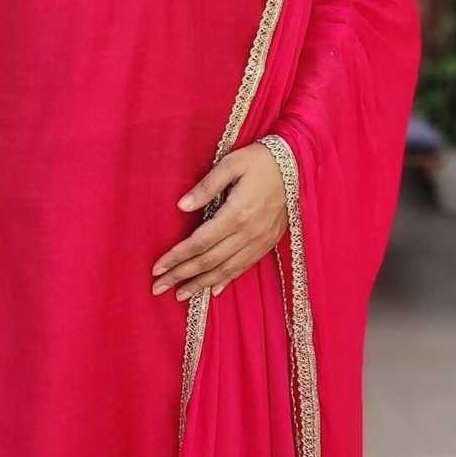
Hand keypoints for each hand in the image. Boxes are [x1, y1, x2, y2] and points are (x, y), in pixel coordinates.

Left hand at [151, 143, 286, 301]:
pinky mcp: (267, 243)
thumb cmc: (260, 161)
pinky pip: (244, 268)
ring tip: (179, 296)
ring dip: (200, 285)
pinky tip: (212, 291)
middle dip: (181, 276)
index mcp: (236, 213)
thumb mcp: (231, 164)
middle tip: (158, 288)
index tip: (157, 268)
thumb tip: (181, 206)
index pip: (199, 243)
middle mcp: (248, 233)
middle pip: (208, 261)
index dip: (176, 258)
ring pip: (225, 270)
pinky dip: (226, 281)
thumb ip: (206, 186)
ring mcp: (260, 241)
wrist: (298, 165)